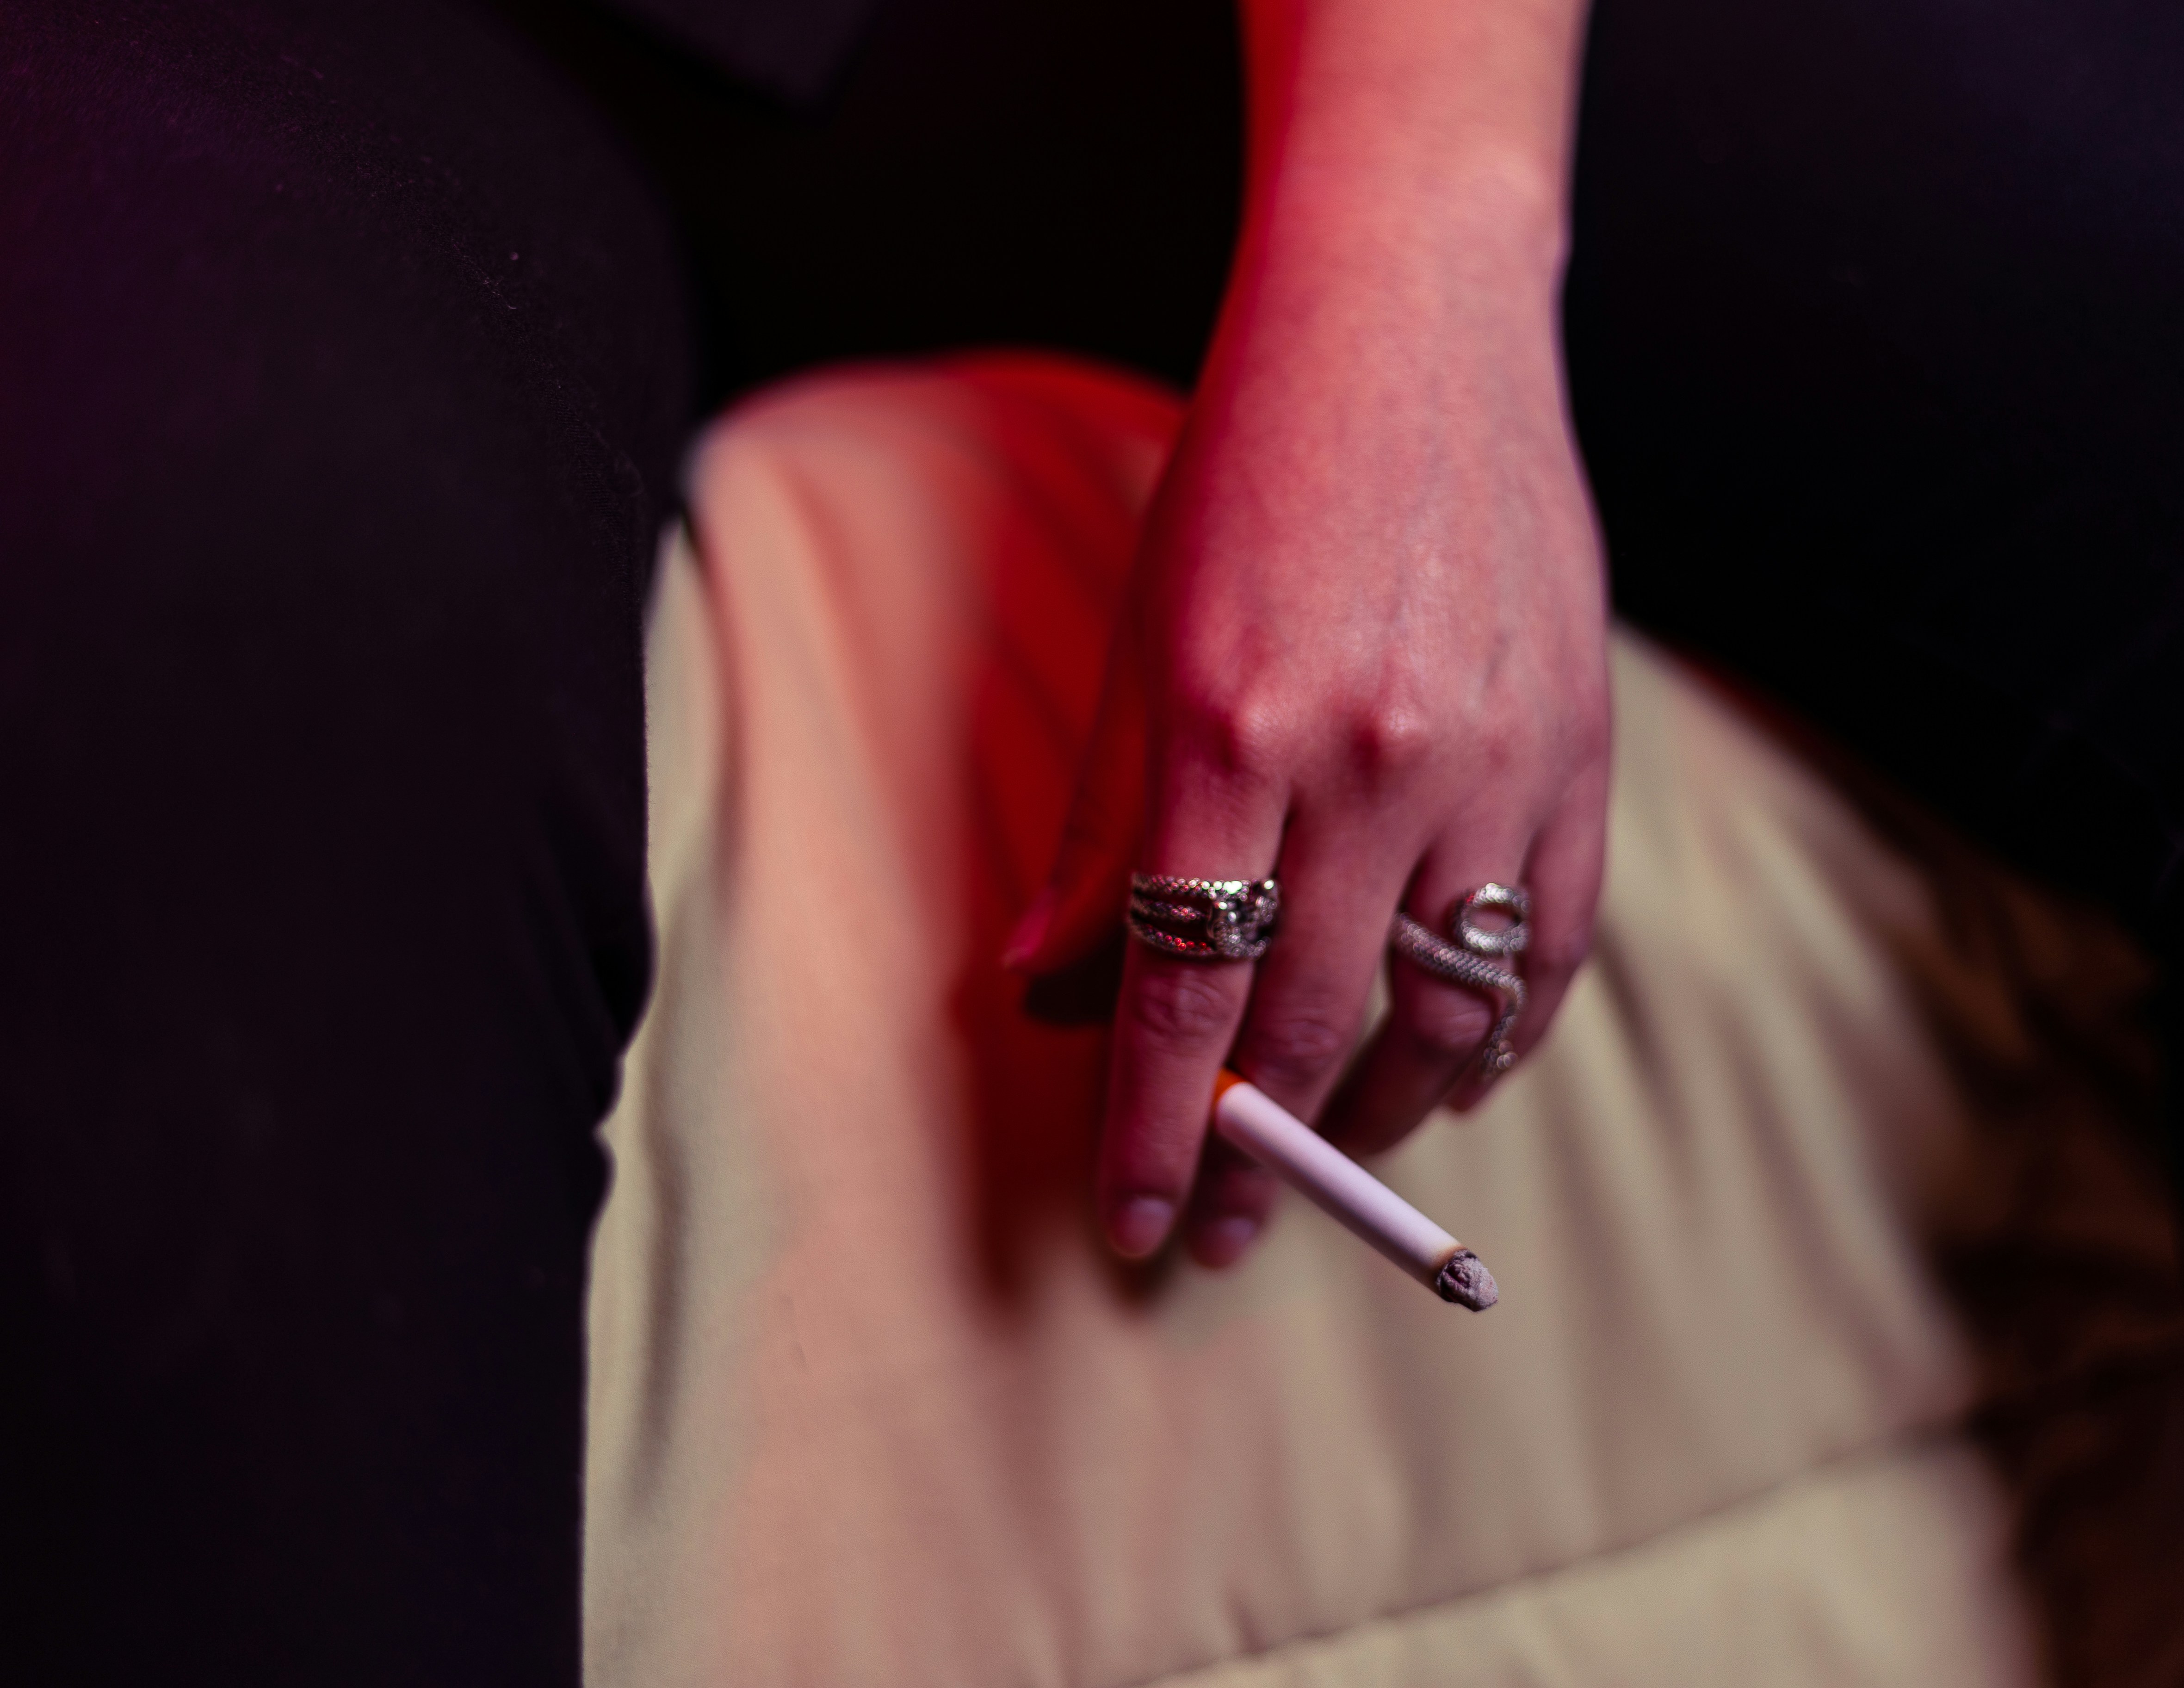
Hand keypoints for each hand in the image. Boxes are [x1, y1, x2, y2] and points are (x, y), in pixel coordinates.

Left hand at [1006, 0, 1607, 1267]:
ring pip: (1448, 1009)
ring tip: (1327, 1154)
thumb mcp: (1143, 645)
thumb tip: (1045, 990)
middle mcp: (1376, 759)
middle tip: (1226, 1226)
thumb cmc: (1251, 482)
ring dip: (1381, 1113)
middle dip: (1259, 1150)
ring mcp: (1498, 760)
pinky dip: (1500, 1037)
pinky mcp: (1581, 751)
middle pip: (1314, 1021)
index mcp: (1237, 727)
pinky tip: (1453, 1073)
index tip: (1141, 1222)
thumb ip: (1104, 834)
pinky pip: (1552, 949)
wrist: (1410, 335)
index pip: (1186, 986)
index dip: (1158, 1124)